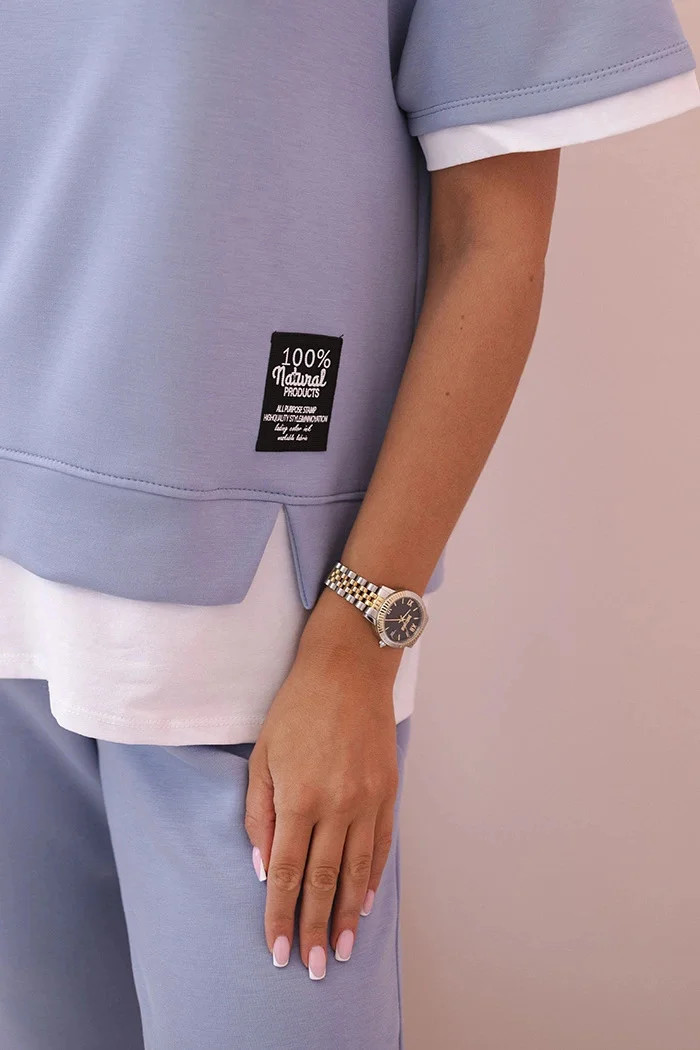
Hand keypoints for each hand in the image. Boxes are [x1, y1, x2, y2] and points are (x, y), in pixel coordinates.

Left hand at [244, 593, 401, 978]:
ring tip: (341, 950)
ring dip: (345, 915)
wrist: (349, 669)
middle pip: (322, 881)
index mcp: (298, 797)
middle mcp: (336, 805)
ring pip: (355, 871)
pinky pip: (380, 845)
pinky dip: (372, 878)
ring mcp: (367, 800)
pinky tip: (363, 903)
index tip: (276, 950)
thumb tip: (261, 865)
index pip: (285, 873)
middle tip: (313, 967)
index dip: (279, 915)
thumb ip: (259, 813)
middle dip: (313, 928)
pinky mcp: (388, 791)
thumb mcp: (262, 755)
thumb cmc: (297, 707)